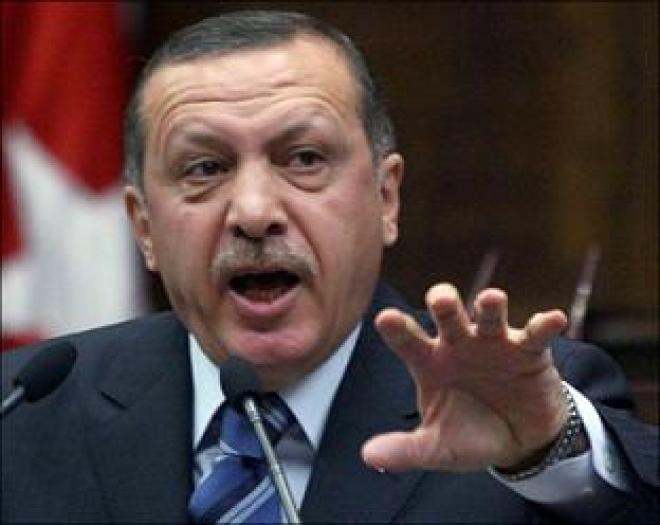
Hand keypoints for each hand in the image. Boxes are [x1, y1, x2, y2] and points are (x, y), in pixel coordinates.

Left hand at [361, 283, 568, 472]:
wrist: (520, 441)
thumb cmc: (469, 433)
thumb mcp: (437, 447)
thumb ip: (406, 449)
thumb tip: (369, 457)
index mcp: (430, 362)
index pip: (408, 341)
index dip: (398, 329)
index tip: (385, 318)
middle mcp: (458, 344)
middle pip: (448, 316)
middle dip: (445, 305)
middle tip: (442, 301)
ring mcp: (493, 343)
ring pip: (489, 316)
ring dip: (490, 306)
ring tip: (491, 298)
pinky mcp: (528, 351)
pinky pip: (536, 334)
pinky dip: (544, 325)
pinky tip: (553, 319)